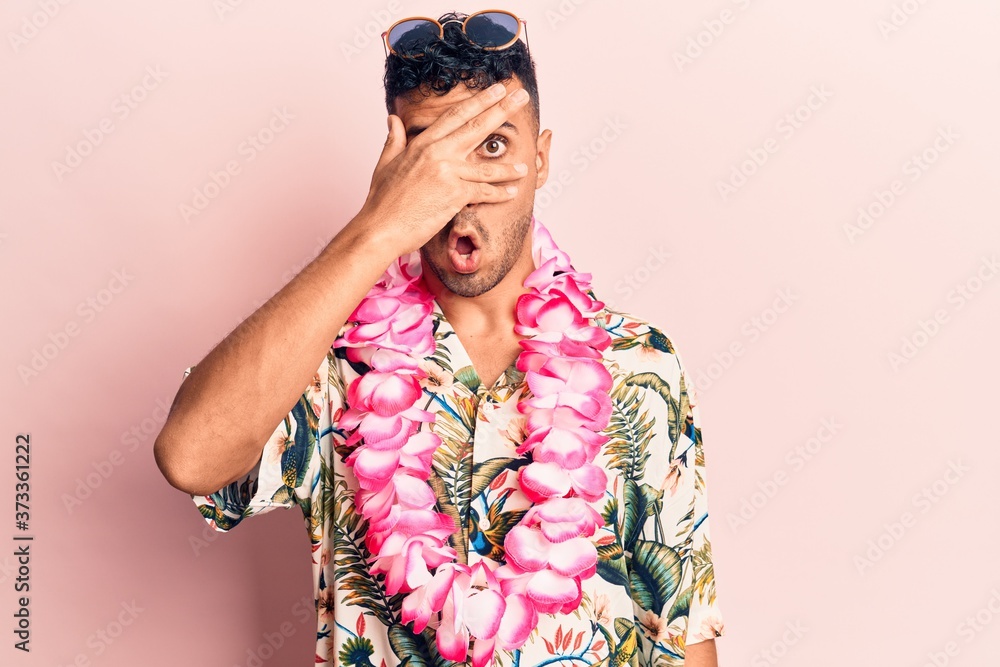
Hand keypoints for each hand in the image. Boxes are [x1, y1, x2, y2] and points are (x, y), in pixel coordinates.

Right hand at [355, 81, 530, 257]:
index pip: (456, 115)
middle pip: (476, 127)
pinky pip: (483, 192)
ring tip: (525, 166)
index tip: (497, 90)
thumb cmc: (381, 202)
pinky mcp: (455, 195)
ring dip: (508, 167)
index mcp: (422, 143)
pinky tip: (511, 193)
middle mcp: (437, 153)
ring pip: (486, 166)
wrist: (379, 229)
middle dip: (502, 110)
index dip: (480, 100)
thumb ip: (394, 140)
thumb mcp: (385, 164)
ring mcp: (447, 173)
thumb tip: (392, 119)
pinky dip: (499, 194)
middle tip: (521, 96)